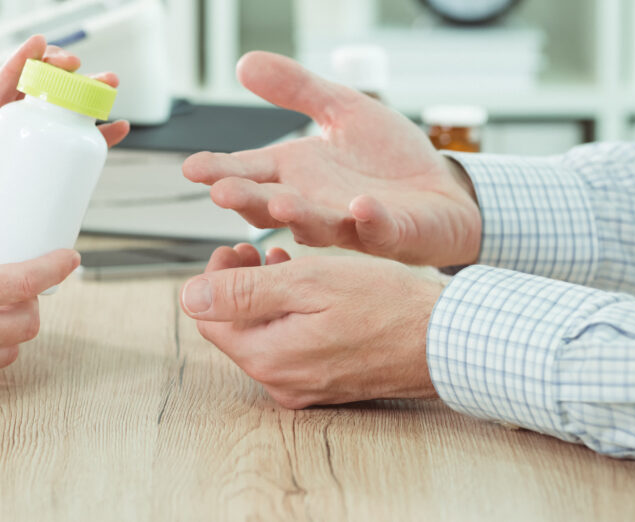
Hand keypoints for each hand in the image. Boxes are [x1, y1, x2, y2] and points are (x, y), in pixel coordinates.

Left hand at [0, 35, 130, 202]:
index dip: (18, 62)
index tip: (38, 42)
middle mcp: (10, 126)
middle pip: (36, 86)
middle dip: (58, 68)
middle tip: (77, 64)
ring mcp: (34, 136)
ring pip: (62, 105)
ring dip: (88, 91)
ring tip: (110, 84)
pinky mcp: (52, 153)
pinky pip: (78, 137)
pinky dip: (99, 131)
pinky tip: (119, 127)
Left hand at [180, 244, 442, 407]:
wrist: (446, 341)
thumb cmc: (385, 306)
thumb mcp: (307, 283)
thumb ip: (243, 292)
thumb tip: (188, 297)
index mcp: (268, 357)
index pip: (210, 319)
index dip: (216, 278)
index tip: (236, 248)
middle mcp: (281, 381)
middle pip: (235, 329)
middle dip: (239, 286)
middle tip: (258, 250)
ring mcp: (305, 386)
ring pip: (263, 336)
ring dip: (264, 297)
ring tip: (283, 261)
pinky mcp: (328, 383)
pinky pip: (291, 348)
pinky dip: (290, 316)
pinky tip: (309, 291)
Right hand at [182, 51, 480, 266]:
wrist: (443, 191)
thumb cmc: (387, 158)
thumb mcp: (341, 108)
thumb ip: (295, 88)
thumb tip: (244, 62)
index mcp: (294, 173)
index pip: (247, 170)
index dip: (219, 170)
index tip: (192, 168)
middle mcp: (312, 202)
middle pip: (269, 204)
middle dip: (246, 199)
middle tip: (222, 192)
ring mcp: (348, 222)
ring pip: (314, 223)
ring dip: (297, 214)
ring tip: (279, 201)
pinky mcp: (389, 232)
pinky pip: (377, 230)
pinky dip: (369, 221)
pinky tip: (360, 208)